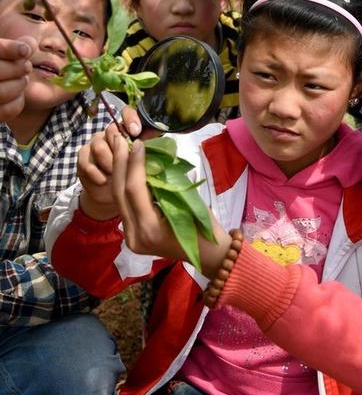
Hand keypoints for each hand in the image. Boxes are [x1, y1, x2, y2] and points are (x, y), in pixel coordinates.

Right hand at [0, 37, 35, 120]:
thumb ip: (9, 48)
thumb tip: (30, 43)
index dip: (10, 49)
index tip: (25, 50)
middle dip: (17, 68)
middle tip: (26, 66)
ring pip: (1, 92)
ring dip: (19, 85)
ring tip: (23, 80)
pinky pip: (4, 112)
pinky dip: (17, 103)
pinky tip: (18, 95)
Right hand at [78, 106, 140, 220]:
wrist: (112, 195)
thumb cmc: (132, 175)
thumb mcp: (144, 161)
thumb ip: (150, 146)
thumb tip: (163, 136)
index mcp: (127, 130)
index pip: (127, 112)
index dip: (130, 118)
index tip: (136, 131)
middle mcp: (110, 133)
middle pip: (111, 130)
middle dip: (119, 149)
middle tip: (127, 163)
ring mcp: (94, 144)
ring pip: (99, 146)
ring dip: (109, 163)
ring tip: (115, 175)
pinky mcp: (83, 158)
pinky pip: (86, 161)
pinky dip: (96, 174)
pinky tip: (104, 181)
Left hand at [111, 137, 233, 270]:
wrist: (209, 255)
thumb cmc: (206, 227)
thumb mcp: (189, 202)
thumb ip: (166, 185)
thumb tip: (152, 160)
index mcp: (150, 228)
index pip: (134, 189)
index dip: (134, 163)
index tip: (137, 142)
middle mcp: (135, 236)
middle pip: (120, 193)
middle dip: (120, 163)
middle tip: (119, 139)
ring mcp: (131, 238)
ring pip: (118, 199)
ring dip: (119, 172)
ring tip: (119, 149)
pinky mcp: (131, 236)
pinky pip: (124, 206)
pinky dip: (125, 185)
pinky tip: (126, 168)